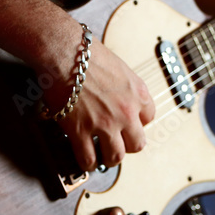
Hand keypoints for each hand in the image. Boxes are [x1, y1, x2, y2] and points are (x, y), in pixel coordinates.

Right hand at [44, 39, 154, 170]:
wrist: (64, 51)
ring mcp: (105, 123)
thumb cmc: (86, 52)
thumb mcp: (119, 67)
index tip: (128, 124)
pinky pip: (88, 158)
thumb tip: (117, 94)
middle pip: (138, 143)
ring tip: (102, 156)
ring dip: (109, 158)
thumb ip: (123, 86)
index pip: (149, 118)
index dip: (137, 123)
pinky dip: (87, 163)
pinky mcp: (81, 131)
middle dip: (128, 146)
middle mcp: (126, 112)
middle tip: (118, 144)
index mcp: (138, 94)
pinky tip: (85, 160)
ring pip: (115, 156)